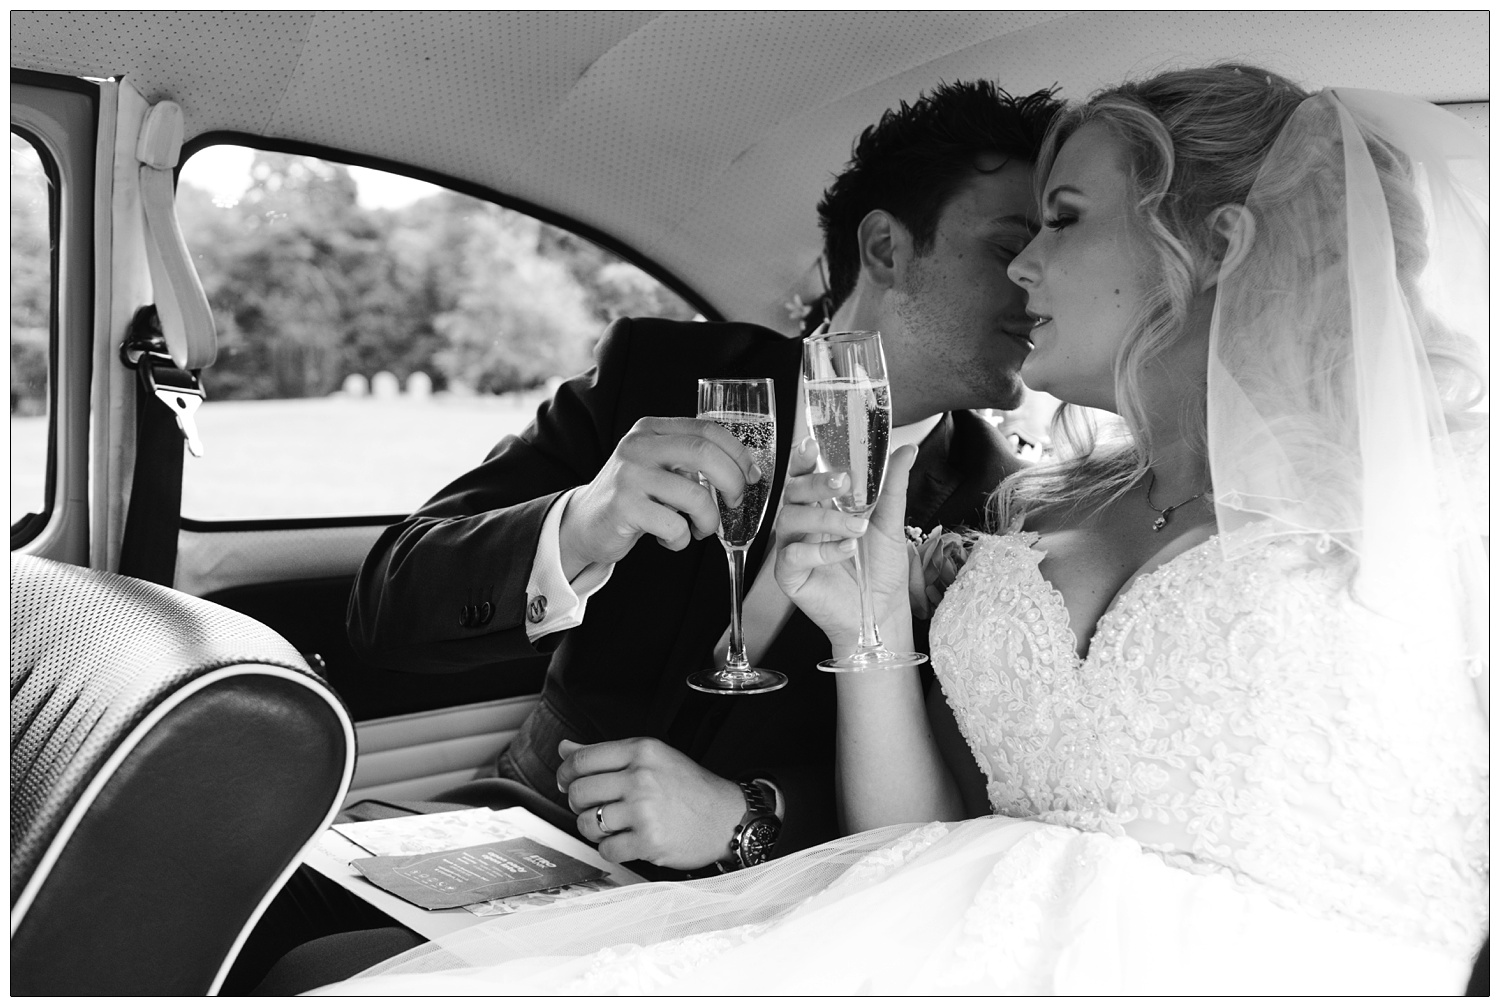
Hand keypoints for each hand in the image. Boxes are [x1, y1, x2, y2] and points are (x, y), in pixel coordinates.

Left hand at [557, 737, 745, 868]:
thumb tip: (565, 748)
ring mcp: (645, 810)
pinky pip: (606, 850)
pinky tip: (625, 842)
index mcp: (642, 751)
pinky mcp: (649, 841)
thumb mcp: (652, 758)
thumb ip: (607, 753)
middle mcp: (642, 777)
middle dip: (577, 804)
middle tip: (590, 807)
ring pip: (587, 823)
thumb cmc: (690, 788)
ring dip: (592, 829)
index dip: (565, 773)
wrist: (726, 818)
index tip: (566, 782)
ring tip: (610, 826)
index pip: (582, 759)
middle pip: (579, 791)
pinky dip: (610, 850)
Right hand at [558, 417, 762, 577]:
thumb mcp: (659, 466)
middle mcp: (638, 445)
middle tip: (734, 503)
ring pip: (694, 494)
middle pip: (704, 452)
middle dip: (732, 482)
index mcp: (651, 429)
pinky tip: (669, 538)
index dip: (738, 453)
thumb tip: (745, 470)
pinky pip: (673, 524)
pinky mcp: (623, 506)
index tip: (751, 475)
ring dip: (708, 519)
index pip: (707, 429)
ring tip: (699, 529)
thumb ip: (691, 461)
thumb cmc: (634, 497)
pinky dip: (681, 539)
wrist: (584, 523)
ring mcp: (629, 474)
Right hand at [773, 439, 917, 651]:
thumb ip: (893, 486)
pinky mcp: (790, 575)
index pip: (805, 475)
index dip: (804, 459)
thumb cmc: (881, 568)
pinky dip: (820, 551)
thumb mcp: (891, 522)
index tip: (813, 446)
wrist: (883, 610)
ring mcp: (793, 548)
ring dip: (825, 520)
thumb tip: (907, 451)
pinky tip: (846, 551)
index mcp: (822, 506)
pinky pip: (792, 556)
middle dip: (816, 484)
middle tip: (843, 483)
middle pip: (793, 492)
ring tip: (857, 528)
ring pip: (790, 520)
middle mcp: (803, 524)